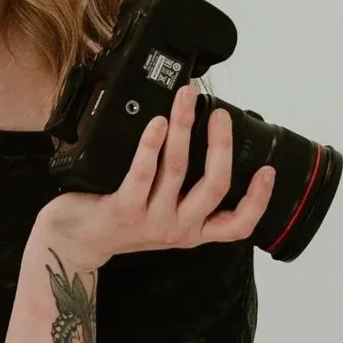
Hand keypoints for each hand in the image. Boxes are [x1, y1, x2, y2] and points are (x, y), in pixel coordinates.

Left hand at [45, 83, 273, 269]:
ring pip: (178, 169)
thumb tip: (203, 142)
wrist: (75, 242)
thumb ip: (184, 192)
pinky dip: (153, 144)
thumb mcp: (162, 214)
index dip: (258, 199)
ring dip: (185, 127)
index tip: (267, 169)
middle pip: (215, 185)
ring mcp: (151, 221)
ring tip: (186, 100)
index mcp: (192, 231)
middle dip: (221, 144)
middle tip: (219, 114)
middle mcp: (177, 229)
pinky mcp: (124, 210)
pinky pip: (143, 172)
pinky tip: (157, 122)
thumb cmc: (121, 220)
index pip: (237, 225)